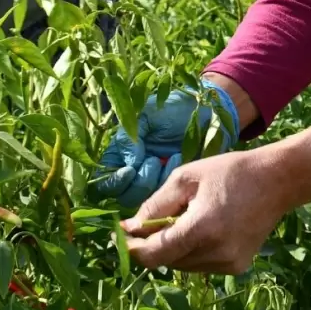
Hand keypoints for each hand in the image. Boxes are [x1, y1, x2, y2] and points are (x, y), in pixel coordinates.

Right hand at [93, 85, 239, 209]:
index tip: (131, 170)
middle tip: (154, 161)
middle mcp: (133, 172)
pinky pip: (167, 193)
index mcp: (120, 156)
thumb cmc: (172, 109)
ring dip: (155, 181)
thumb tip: (129, 164)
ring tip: (164, 159)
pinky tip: (179, 157)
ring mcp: (153, 180)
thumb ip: (129, 138)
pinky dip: (171, 177)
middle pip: (124, 196)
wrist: (204, 110)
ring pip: (144, 200)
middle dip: (139, 182)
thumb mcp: (146, 117)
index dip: (115, 182)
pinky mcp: (174, 185)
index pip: (105, 181)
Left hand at [123, 127, 310, 272]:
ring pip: (183, 265)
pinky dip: (194, 252)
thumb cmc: (231, 171)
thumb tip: (130, 228)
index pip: (153, 255)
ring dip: (174, 249)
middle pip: (166, 262)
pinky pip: (201, 265)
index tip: (121, 236)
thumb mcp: (187, 178)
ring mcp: (228, 263)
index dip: (132, 249)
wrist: (278, 181)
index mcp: (201, 228)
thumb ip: (155, 205)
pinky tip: (206, 229)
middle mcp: (215, 252)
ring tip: (186, 220)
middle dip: (153, 244)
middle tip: (153, 221)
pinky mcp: (238, 267)